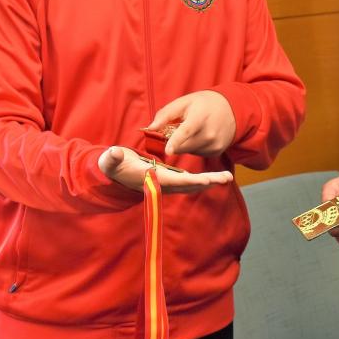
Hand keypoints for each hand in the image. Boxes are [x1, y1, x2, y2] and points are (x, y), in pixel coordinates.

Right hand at [98, 146, 232, 192]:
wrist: (113, 173)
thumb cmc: (113, 165)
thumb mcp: (111, 160)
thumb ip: (112, 157)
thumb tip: (114, 153)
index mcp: (152, 179)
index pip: (175, 181)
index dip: (191, 181)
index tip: (208, 180)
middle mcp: (162, 184)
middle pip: (189, 185)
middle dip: (208, 182)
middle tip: (227, 178)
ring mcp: (166, 183)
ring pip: (191, 184)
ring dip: (209, 181)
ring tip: (227, 177)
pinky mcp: (168, 179)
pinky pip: (188, 181)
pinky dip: (201, 180)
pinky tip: (213, 177)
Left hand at [148, 90, 235, 156]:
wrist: (231, 109)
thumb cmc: (203, 104)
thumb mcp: (184, 102)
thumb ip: (165, 114)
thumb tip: (150, 128)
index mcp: (200, 117)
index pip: (187, 131)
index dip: (176, 141)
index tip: (167, 151)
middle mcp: (209, 133)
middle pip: (183, 146)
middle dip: (173, 142)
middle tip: (176, 129)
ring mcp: (214, 144)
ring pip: (188, 151)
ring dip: (184, 145)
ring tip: (192, 130)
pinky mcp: (216, 152)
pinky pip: (196, 153)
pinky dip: (193, 147)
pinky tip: (200, 136)